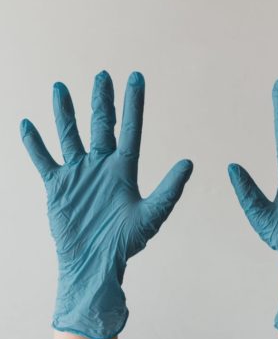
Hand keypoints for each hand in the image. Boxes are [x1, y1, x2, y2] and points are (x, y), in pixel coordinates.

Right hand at [21, 71, 192, 338]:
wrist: (95, 263)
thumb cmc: (125, 242)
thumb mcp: (152, 214)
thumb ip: (170, 189)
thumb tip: (189, 162)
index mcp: (124, 170)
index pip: (130, 129)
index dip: (134, 104)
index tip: (137, 78)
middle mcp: (101, 166)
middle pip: (101, 126)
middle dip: (102, 101)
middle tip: (102, 75)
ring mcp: (79, 174)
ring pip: (70, 136)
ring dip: (64, 113)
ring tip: (60, 88)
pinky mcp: (57, 186)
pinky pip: (43, 160)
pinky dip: (34, 144)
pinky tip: (26, 124)